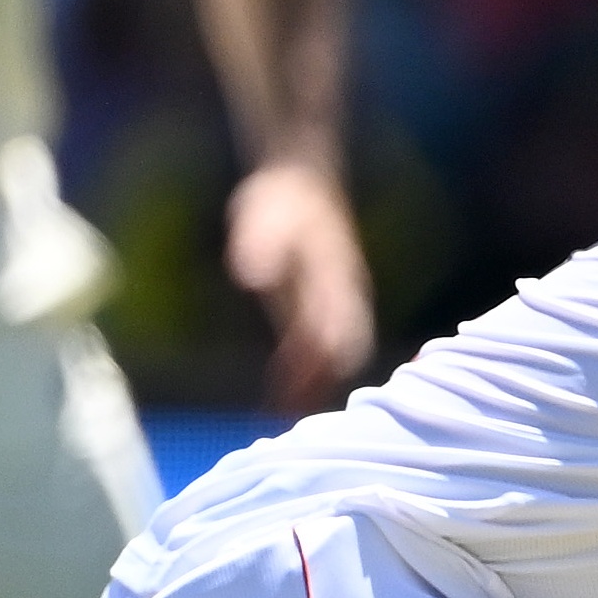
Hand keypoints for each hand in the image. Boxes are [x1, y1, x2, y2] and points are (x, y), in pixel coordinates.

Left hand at [226, 154, 377, 412]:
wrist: (301, 179)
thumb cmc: (281, 199)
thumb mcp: (263, 216)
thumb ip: (258, 247)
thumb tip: (251, 278)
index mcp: (333, 276)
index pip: (337, 325)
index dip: (321, 358)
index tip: (299, 388)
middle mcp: (343, 294)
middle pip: (346, 350)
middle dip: (323, 383)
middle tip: (292, 416)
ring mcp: (336, 302)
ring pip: (338, 355)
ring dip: (316, 386)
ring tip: (283, 418)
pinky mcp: (320, 306)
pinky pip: (322, 348)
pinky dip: (307, 375)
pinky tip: (280, 399)